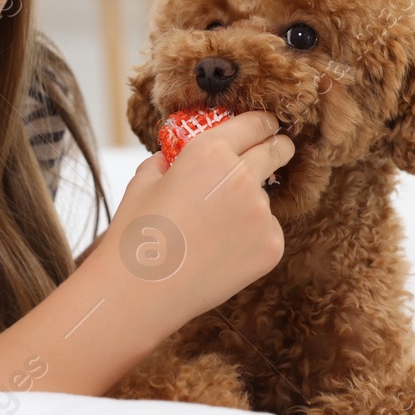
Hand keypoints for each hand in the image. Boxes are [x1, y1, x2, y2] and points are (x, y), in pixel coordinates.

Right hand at [81, 111, 292, 332]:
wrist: (140, 291)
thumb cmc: (135, 233)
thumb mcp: (145, 179)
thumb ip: (170, 159)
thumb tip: (179, 156)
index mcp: (209, 151)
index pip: (255, 123)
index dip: (262, 123)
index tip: (265, 127)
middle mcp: (242, 177)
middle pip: (279, 150)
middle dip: (277, 148)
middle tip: (272, 154)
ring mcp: (261, 214)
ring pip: (266, 198)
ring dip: (250, 203)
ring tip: (211, 230)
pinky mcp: (271, 247)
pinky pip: (267, 231)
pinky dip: (250, 237)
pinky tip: (218, 252)